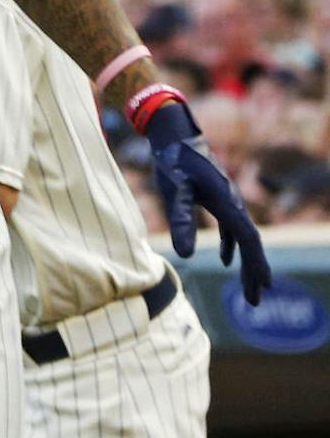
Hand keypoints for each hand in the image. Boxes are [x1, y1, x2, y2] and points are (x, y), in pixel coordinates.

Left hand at [144, 101, 271, 303]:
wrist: (174, 136)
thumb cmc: (174, 161)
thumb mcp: (174, 191)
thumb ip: (180, 220)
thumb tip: (186, 255)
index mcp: (227, 203)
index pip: (248, 240)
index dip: (256, 264)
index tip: (264, 287)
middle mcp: (233, 203)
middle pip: (250, 243)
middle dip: (253, 272)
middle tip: (255, 301)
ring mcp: (227, 201)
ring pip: (242, 237)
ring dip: (245, 263)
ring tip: (247, 288)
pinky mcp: (217, 198)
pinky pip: (231, 228)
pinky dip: (232, 246)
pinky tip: (227, 260)